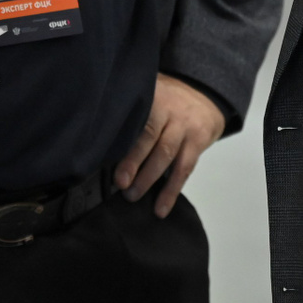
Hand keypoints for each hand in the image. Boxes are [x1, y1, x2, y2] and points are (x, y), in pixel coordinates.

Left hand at [115, 73, 225, 217]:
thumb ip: (131, 107)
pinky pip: (184, 170)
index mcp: (152, 97)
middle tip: (119, 182)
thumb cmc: (168, 101)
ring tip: (132, 196)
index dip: (122, 136)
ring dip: (148, 178)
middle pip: (150, 135)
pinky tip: (161, 209)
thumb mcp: (150, 94)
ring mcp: (185, 127)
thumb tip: (96, 129)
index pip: (135, 116)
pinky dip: (171, 191)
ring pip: (166, 154)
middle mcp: (169, 110)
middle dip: (133, 160)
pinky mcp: (197, 143)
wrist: (206, 98)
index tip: (105, 153)